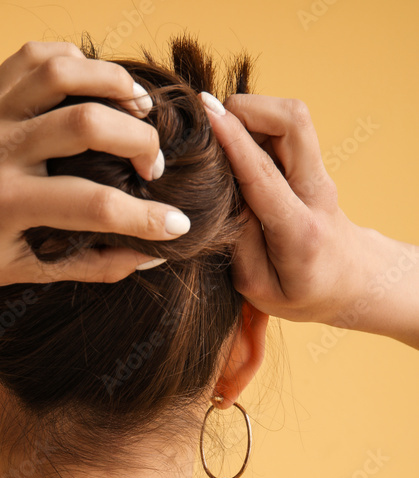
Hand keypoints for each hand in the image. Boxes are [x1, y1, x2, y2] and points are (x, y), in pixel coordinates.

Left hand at [0, 40, 189, 286]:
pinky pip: (38, 55)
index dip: (145, 219)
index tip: (176, 227)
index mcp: (7, 204)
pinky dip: (77, 62)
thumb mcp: (24, 272)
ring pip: (64, 71)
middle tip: (153, 166)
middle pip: (87, 123)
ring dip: (115, 84)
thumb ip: (90, 265)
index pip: (93, 205)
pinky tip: (95, 88)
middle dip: (139, 141)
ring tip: (141, 110)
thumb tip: (149, 255)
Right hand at [200, 93, 367, 324]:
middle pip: (293, 121)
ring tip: (221, 139)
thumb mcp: (259, 288)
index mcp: (299, 231)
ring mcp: (317, 172)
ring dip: (251, 114)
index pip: (264, 174)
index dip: (233, 140)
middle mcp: (315, 192)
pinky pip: (284, 126)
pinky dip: (255, 124)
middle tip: (212, 123)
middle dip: (248, 108)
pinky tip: (236, 147)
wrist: (348, 280)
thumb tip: (220, 195)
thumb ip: (239, 243)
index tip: (206, 116)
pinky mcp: (310, 162)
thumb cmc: (300, 292)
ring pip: (290, 115)